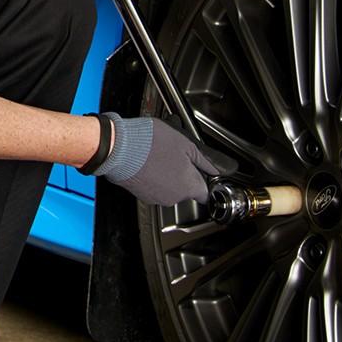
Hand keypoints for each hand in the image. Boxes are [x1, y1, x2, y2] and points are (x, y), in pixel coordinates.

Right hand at [88, 115, 229, 206]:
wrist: (115, 148)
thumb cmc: (149, 144)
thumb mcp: (186, 144)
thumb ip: (207, 160)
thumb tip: (225, 168)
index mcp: (189, 186)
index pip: (207, 193)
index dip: (207, 180)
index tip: (204, 170)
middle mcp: (174, 198)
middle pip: (187, 188)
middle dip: (184, 172)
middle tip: (177, 152)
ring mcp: (155, 198)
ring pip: (170, 186)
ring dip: (168, 172)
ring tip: (159, 153)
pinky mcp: (141, 194)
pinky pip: (154, 186)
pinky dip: (153, 175)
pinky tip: (148, 159)